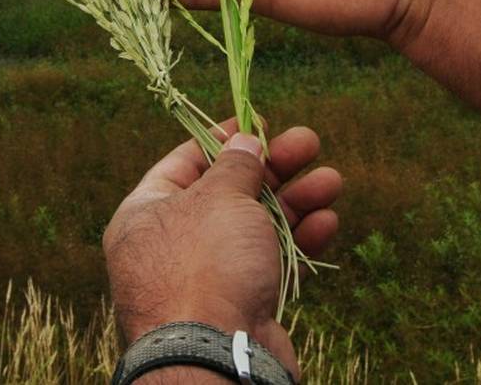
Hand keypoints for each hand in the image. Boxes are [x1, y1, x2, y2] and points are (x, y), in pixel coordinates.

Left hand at [103, 122, 341, 378]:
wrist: (216, 358)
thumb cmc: (206, 264)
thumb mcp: (220, 198)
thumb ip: (235, 165)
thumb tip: (244, 140)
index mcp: (146, 215)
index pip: (184, 163)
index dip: (223, 139)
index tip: (260, 122)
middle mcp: (172, 246)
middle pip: (228, 193)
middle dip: (273, 168)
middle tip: (310, 142)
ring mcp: (207, 279)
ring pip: (256, 228)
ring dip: (296, 201)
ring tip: (333, 179)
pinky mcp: (240, 306)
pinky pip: (270, 263)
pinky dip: (299, 241)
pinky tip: (328, 221)